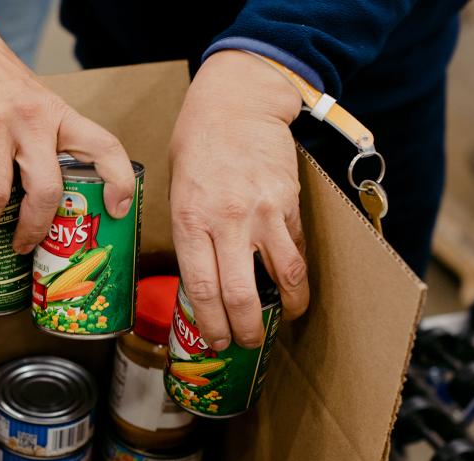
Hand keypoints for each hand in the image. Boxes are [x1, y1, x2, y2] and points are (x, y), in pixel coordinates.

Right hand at [0, 11, 135, 256]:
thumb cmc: (1, 84)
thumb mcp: (39, 106)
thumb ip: (47, 144)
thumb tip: (47, 205)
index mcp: (58, 117)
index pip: (103, 146)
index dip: (118, 181)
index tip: (118, 210)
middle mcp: (31, 121)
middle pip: (45, 189)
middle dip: (34, 230)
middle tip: (23, 247)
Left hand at [169, 50, 308, 349]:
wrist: (237, 104)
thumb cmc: (197, 145)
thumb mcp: (176, 189)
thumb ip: (189, 233)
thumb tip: (199, 278)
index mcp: (190, 220)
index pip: (200, 287)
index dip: (211, 323)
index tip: (216, 341)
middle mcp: (226, 221)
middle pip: (239, 292)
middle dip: (244, 328)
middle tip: (246, 343)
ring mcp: (262, 213)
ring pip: (282, 275)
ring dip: (286, 307)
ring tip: (283, 321)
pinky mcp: (289, 203)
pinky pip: (296, 248)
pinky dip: (297, 273)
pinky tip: (294, 287)